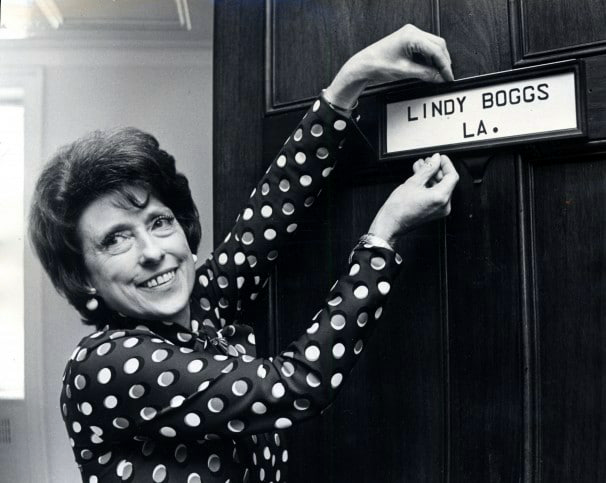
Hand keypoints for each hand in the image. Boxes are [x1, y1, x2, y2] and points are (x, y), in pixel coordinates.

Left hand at [324, 24, 453, 108]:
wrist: (363, 65)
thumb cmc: (377, 64)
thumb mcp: (405, 72)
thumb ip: (425, 74)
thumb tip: (439, 78)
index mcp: (411, 36)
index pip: (436, 50)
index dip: (445, 65)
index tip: (448, 76)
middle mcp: (412, 32)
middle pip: (438, 45)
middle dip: (443, 62)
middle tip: (445, 76)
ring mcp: (410, 35)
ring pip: (433, 46)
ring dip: (437, 60)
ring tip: (438, 74)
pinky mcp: (408, 41)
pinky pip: (425, 48)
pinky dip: (429, 59)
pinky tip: (430, 69)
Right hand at [368, 153, 458, 245]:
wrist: (390, 224)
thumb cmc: (398, 208)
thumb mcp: (413, 182)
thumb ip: (428, 169)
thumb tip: (436, 160)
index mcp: (441, 198)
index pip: (452, 176)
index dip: (446, 164)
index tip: (440, 158)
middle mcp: (443, 205)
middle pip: (446, 182)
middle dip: (436, 169)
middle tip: (428, 161)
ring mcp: (439, 210)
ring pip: (440, 187)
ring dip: (431, 176)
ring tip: (420, 168)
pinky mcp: (434, 212)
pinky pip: (435, 195)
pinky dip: (429, 185)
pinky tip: (420, 178)